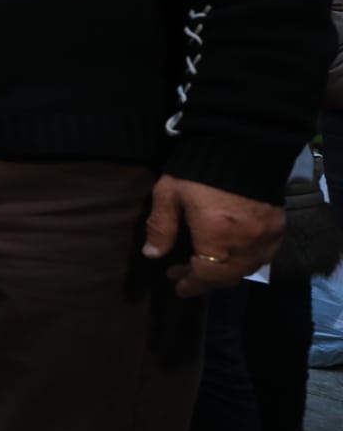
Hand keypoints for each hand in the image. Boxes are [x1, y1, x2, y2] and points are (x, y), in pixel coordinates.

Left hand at [144, 174, 284, 296]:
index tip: (177, 286)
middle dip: (204, 281)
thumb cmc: (198, 170)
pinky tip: (232, 256)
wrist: (243, 144)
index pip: (205, 275)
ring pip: (246, 269)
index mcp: (217, 237)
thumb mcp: (169, 194)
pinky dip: (246, 262)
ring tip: (205, 267)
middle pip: (227, 276)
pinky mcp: (279, 226)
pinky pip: (264, 256)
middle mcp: (245, 244)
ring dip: (225, 273)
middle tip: (184, 275)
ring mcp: (266, 237)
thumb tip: (151, 255)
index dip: (190, 284)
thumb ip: (161, 226)